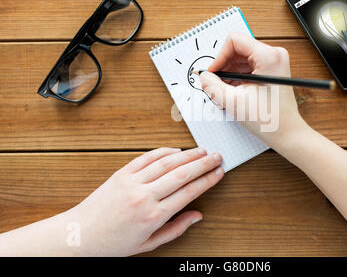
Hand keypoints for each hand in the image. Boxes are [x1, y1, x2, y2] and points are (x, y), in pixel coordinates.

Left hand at [65, 147, 223, 255]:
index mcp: (154, 215)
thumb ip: (176, 229)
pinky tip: (175, 149)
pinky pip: (146, 158)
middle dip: (204, 163)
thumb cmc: (114, 243)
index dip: (208, 180)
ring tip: (202, 150)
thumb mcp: (149, 243)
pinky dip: (163, 151)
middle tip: (218, 156)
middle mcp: (145, 196)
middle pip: (183, 173)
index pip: (189, 191)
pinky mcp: (121, 174)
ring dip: (187, 154)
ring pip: (166, 162)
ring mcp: (132, 182)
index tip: (219, 172)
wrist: (80, 235)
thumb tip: (197, 216)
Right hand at [200, 32, 307, 148]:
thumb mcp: (234, 102)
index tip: (213, 72)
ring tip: (225, 92)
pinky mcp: (272, 71)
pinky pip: (248, 67)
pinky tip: (233, 93)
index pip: (234, 41)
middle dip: (224, 67)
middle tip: (215, 84)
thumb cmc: (269, 120)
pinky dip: (237, 79)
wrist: (287, 133)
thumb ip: (213, 86)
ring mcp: (274, 62)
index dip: (219, 56)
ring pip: (241, 59)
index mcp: (268, 57)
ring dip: (229, 74)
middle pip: (237, 49)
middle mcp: (273, 55)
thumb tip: (203, 76)